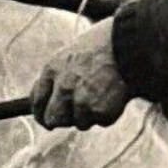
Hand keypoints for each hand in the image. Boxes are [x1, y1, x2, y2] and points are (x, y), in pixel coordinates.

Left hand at [29, 17, 131, 131]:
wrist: (131, 45)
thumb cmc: (103, 45)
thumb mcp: (71, 53)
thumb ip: (57, 76)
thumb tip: (44, 100)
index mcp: (52, 69)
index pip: (36, 101)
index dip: (40, 113)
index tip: (45, 118)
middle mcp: (63, 87)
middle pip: (52, 119)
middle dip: (62, 119)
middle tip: (75, 114)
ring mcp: (81, 101)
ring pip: (79, 122)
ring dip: (89, 115)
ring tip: (103, 92)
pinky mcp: (100, 111)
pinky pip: (101, 121)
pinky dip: (108, 113)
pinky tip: (115, 94)